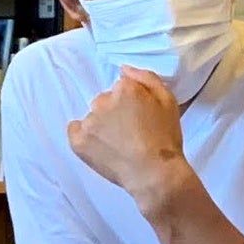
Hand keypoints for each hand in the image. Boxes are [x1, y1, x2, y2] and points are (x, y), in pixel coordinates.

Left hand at [68, 69, 195, 207]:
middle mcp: (102, 101)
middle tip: (131, 132)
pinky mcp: (78, 141)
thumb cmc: (165, 138)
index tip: (141, 117)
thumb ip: (147, 78)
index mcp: (125, 89)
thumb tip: (124, 69)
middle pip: (105, 101)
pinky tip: (101, 146)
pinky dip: (85, 136)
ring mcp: (88, 122)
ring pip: (93, 117)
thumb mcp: (168, 101)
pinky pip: (75, 131)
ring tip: (119, 144)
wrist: (154, 173)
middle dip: (115, 112)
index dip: (133, 102)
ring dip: (102, 125)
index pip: (123, 87)